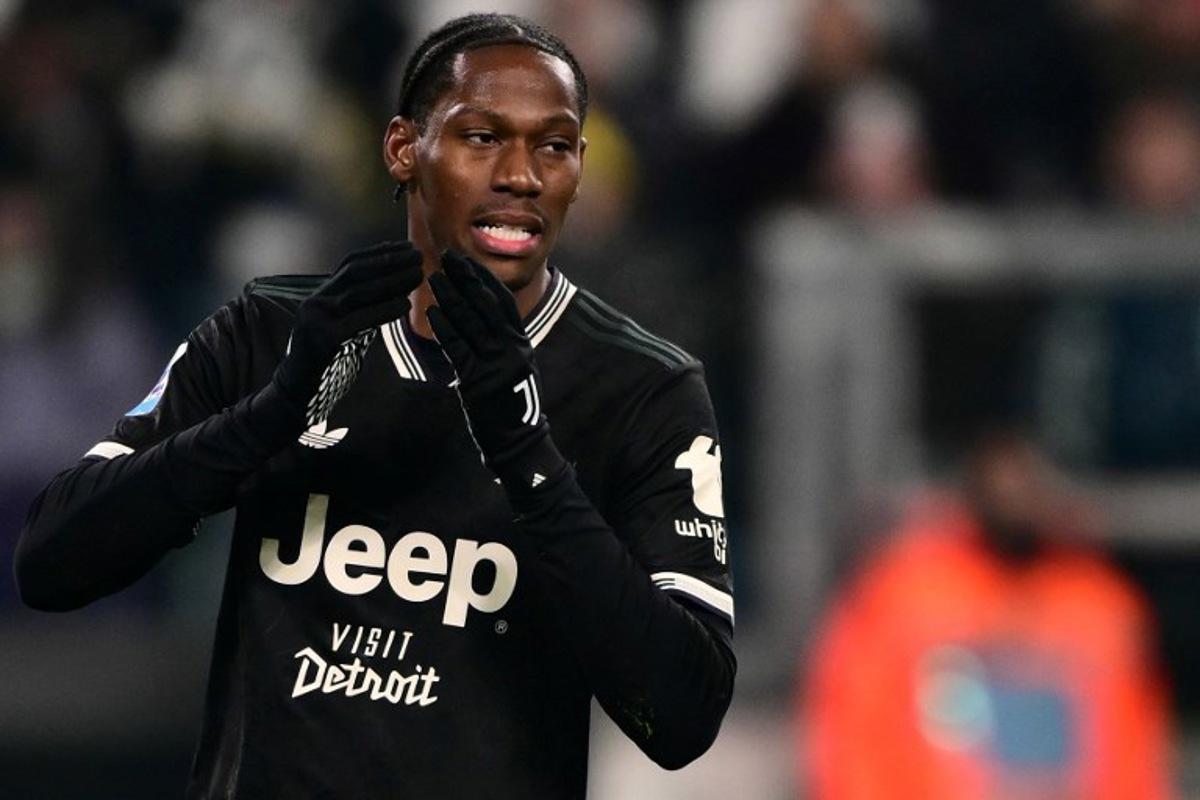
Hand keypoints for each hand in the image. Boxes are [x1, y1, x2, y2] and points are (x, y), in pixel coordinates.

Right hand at [275, 241, 422, 422]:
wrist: (298, 395)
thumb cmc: (327, 363)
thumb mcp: (344, 328)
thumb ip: (361, 309)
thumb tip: (393, 291)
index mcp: (320, 296)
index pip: (350, 264)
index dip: (380, 253)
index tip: (406, 247)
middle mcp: (315, 303)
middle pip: (356, 272)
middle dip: (389, 261)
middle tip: (418, 255)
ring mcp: (318, 320)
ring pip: (359, 292)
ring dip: (392, 281)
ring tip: (418, 275)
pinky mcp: (325, 340)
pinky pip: (360, 320)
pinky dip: (384, 310)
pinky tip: (405, 305)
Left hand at [426, 251, 551, 482]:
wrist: (518, 443)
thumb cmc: (510, 406)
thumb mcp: (514, 368)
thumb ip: (501, 342)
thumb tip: (478, 314)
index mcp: (522, 343)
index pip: (503, 302)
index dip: (484, 279)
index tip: (467, 261)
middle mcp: (513, 350)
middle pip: (487, 305)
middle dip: (466, 279)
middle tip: (447, 258)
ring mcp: (497, 366)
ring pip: (471, 323)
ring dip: (451, 298)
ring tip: (434, 279)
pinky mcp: (480, 384)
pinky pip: (459, 350)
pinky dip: (445, 329)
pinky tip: (432, 314)